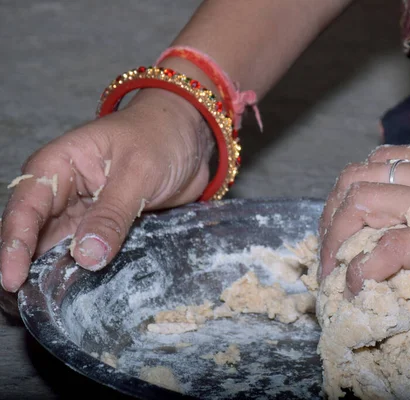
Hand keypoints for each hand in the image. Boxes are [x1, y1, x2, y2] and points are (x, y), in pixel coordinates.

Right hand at [0, 89, 213, 292]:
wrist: (189, 137)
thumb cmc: (160, 137)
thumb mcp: (138, 172)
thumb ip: (112, 213)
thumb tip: (86, 258)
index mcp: (58, 166)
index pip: (25, 210)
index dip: (13, 247)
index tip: (12, 281)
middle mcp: (61, 192)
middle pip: (30, 236)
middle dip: (22, 271)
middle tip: (24, 308)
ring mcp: (81, 213)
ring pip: (53, 250)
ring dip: (48, 278)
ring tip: (42, 313)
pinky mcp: (102, 228)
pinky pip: (83, 254)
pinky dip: (77, 275)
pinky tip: (73, 300)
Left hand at [319, 144, 409, 309]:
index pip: (378, 163)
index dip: (347, 193)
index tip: (340, 226)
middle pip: (357, 180)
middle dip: (330, 217)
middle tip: (327, 253)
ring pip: (365, 205)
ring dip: (336, 242)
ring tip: (333, 273)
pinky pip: (396, 245)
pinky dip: (366, 266)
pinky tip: (358, 285)